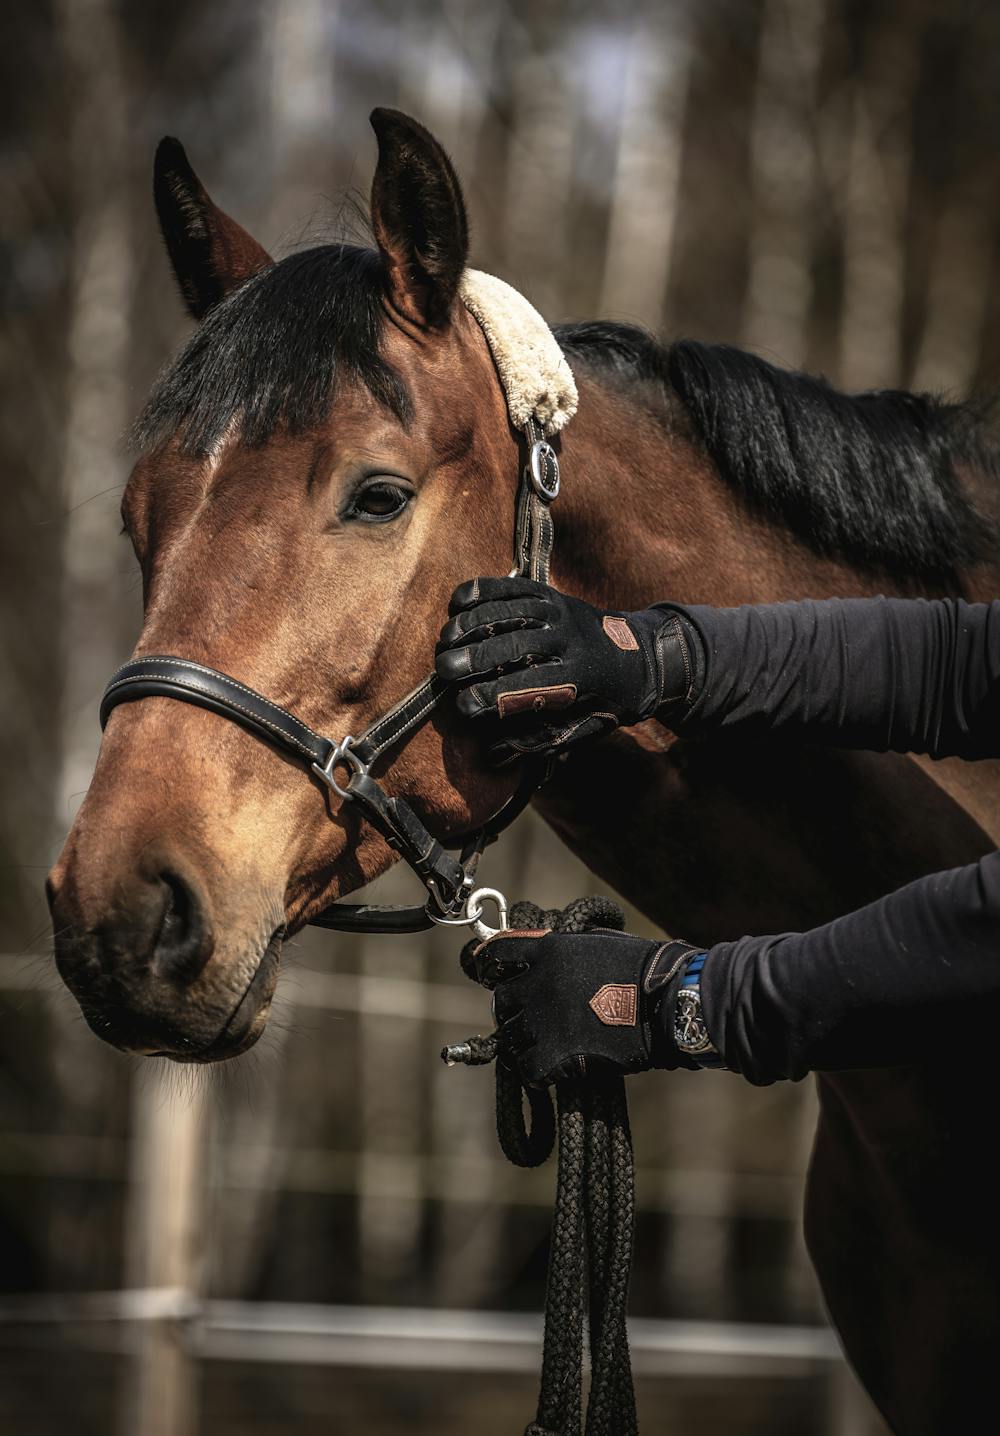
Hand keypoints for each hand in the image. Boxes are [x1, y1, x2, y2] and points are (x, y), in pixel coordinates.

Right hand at [435, 577, 698, 763]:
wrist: (640, 659)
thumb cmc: (603, 704)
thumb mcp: (579, 731)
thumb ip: (535, 742)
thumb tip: (490, 754)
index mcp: (579, 680)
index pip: (527, 689)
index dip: (490, 698)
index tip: (464, 707)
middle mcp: (569, 640)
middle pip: (513, 646)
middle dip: (474, 658)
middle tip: (444, 670)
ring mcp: (559, 611)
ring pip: (509, 612)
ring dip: (471, 625)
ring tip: (445, 641)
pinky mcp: (550, 593)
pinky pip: (511, 587)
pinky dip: (481, 592)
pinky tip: (458, 605)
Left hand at [470, 928, 701, 1084]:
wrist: (668, 1003)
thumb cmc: (641, 969)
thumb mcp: (594, 943)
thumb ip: (560, 949)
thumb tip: (538, 957)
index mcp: (547, 950)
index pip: (494, 955)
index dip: (491, 968)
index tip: (494, 978)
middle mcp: (538, 982)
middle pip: (501, 1002)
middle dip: (512, 1010)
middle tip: (531, 1019)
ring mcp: (544, 1019)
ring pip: (510, 1037)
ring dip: (524, 1042)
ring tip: (546, 1045)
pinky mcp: (556, 1054)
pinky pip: (527, 1068)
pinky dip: (536, 1071)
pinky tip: (553, 1068)